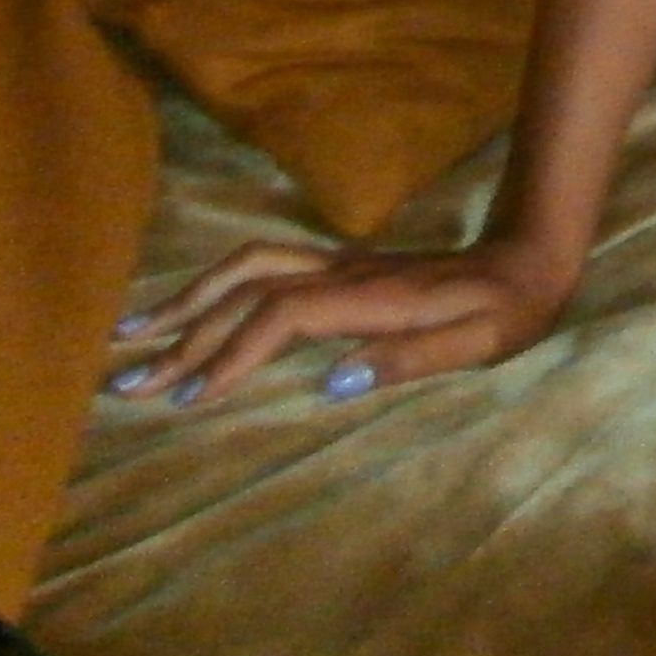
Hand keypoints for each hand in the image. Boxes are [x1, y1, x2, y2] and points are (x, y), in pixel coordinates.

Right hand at [104, 231, 576, 409]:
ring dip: (188, 299)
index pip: (282, 316)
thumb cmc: (508, 311)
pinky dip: (214, 286)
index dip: (233, 354)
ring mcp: (337, 265)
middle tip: (126, 383)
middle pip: (247, 291)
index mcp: (372, 297)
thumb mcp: (478, 344)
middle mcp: (344, 273)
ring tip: (130, 333)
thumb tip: (334, 381)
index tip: (191, 398)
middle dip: (184, 334)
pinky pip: (260, 268)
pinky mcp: (337, 268)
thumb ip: (411, 359)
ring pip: (246, 268)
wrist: (529, 257)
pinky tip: (186, 308)